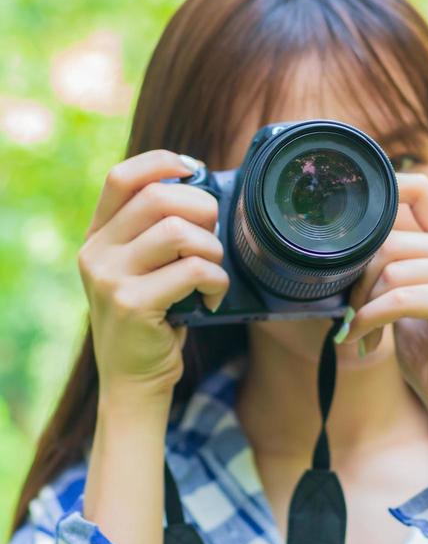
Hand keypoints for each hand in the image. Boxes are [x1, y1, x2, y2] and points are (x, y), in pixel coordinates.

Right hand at [78, 150, 229, 402]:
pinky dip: (216, 281)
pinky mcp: (132, 304)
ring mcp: (110, 278)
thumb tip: (205, 192)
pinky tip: (211, 300)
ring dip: (212, 250)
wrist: (133, 380)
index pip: (122, 177)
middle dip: (202, 209)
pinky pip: (192, 270)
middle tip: (214, 238)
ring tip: (213, 274)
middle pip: (158, 198)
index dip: (162, 163)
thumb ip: (156, 234)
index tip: (194, 171)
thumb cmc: (152, 320)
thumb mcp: (142, 271)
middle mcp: (97, 252)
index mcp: (98, 236)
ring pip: (178, 232)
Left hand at [345, 172, 427, 421]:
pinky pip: (399, 299)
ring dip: (363, 303)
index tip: (346, 222)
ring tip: (357, 328)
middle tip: (348, 309)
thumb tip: (347, 240)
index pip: (419, 191)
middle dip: (359, 276)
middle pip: (392, 239)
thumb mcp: (410, 299)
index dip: (383, 192)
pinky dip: (370, 318)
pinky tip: (360, 337)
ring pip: (392, 270)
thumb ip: (396, 265)